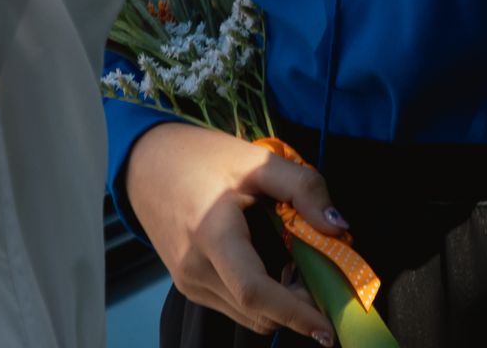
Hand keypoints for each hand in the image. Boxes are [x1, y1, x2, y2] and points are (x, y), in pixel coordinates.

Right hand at [121, 122, 345, 344]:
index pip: (256, 291)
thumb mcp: (257, 161)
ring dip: (281, 304)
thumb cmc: (202, 157)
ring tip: (298, 266)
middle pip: (258, 311)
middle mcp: (196, 269)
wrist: (147, 164)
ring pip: (249, 315)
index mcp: (212, 234)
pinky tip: (273, 267)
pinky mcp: (188, 287)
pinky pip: (235, 307)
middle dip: (299, 307)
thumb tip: (339, 228)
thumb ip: (303, 188)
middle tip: (326, 279)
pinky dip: (262, 299)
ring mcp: (189, 283)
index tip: (329, 328)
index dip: (296, 314)